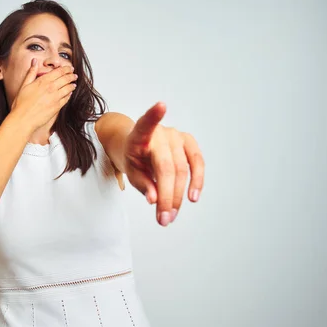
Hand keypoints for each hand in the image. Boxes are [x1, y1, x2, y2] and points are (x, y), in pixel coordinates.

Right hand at [10, 59, 77, 132]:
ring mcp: (55, 98)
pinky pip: (66, 98)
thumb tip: (34, 61)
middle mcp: (51, 88)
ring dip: (72, 85)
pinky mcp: (57, 107)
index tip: (69, 68)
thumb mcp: (24, 85)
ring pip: (68, 88)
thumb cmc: (21, 103)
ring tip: (74, 83)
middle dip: (72, 76)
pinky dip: (69, 94)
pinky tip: (69, 93)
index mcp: (43, 81)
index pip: (59, 71)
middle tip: (74, 75)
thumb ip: (31, 72)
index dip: (66, 69)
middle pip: (66, 79)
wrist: (23, 119)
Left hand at [124, 102, 204, 226]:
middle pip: (167, 167)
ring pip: (182, 169)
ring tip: (171, 215)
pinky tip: (193, 196)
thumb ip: (141, 184)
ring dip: (179, 195)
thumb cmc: (133, 158)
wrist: (138, 146)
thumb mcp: (130, 172)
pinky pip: (197, 162)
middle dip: (167, 196)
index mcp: (139, 136)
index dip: (153, 115)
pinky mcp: (188, 142)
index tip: (161, 105)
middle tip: (163, 220)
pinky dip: (196, 181)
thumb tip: (154, 200)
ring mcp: (176, 135)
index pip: (144, 125)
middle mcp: (160, 133)